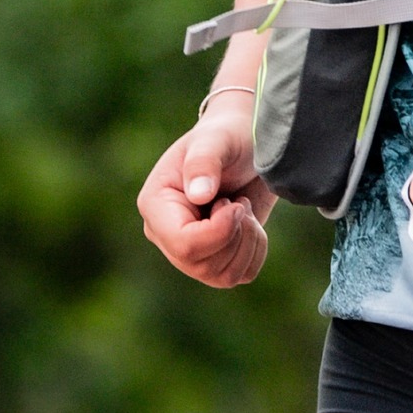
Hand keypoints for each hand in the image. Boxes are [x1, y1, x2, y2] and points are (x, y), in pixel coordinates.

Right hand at [137, 99, 275, 287]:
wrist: (247, 144)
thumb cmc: (228, 135)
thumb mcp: (218, 139)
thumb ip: (205, 162)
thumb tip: (199, 195)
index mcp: (156, 205)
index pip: (184, 244)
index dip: (219, 231)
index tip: (237, 202)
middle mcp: (167, 234)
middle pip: (203, 265)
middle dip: (235, 235)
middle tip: (239, 201)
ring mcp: (191, 251)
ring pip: (224, 276)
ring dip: (248, 242)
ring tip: (243, 208)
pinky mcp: (216, 259)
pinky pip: (242, 275)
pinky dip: (256, 250)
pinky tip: (251, 222)